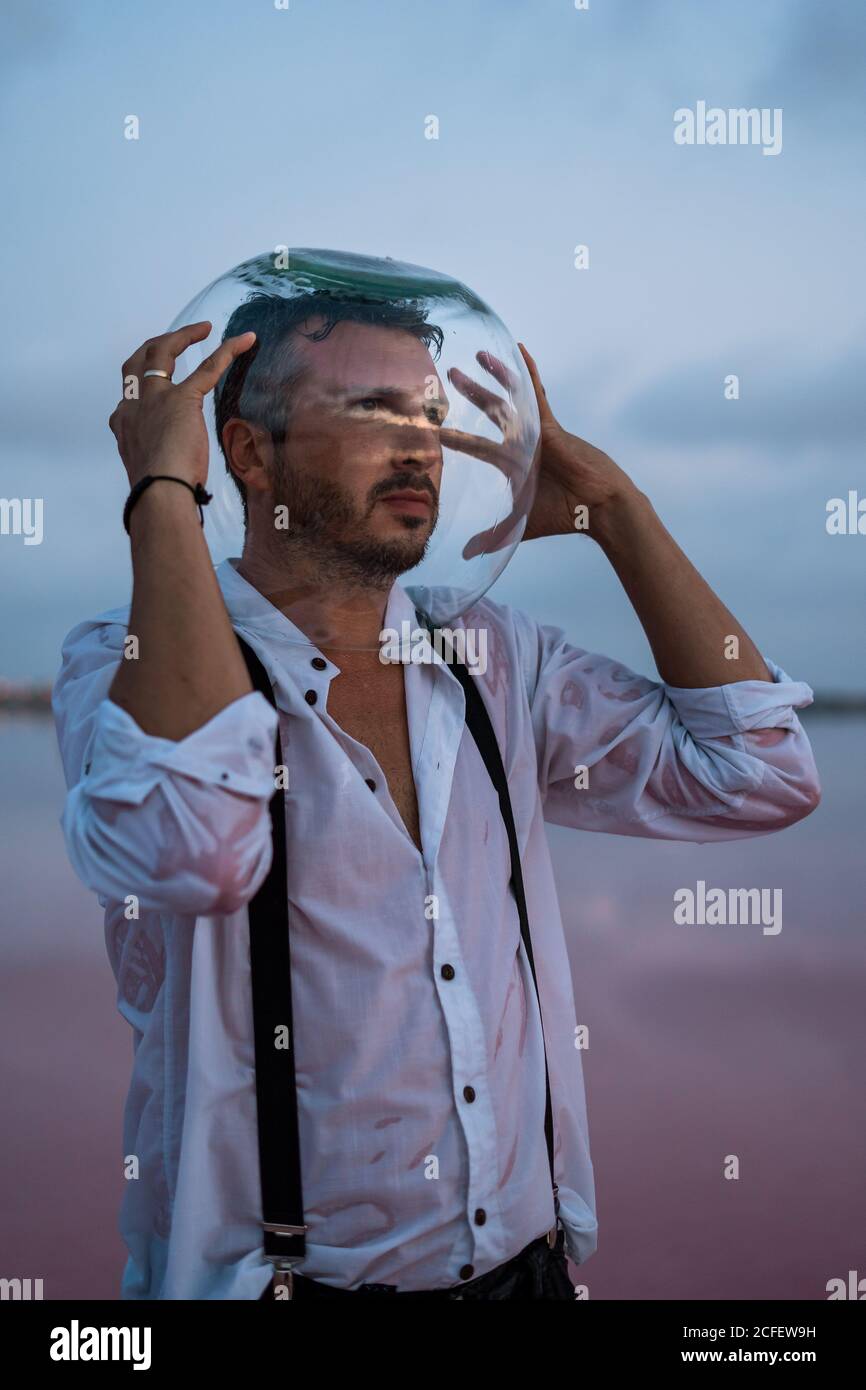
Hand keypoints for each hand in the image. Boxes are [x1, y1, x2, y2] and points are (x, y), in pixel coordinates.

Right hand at [109, 322, 256, 489]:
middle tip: (176, 340)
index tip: (156, 391)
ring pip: (160, 352)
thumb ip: (158, 461)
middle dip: (155, 346)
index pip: (129, 396)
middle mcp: (133, 404)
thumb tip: (181, 475)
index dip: (143, 388)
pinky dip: (226, 352)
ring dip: (181, 336)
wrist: (158, 493)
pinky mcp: (182, 399)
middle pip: (137, 361)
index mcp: (124, 423)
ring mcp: (154, 398)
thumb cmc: (158, 493)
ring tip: (202, 329)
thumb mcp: (151, 471)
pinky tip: (243, 342)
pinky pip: (206, 367)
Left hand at [442, 343, 635, 555]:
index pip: (475, 445)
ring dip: (495, 375)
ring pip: (510, 397)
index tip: (433, 426)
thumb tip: (465, 554)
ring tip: (477, 355)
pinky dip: (528, 371)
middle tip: (448, 374)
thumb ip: (493, 535)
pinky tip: (520, 349)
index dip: (454, 437)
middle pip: (489, 412)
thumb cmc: (564, 514)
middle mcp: (521, 441)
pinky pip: (536, 393)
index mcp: (512, 462)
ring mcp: (535, 430)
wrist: (596, 507)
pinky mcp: (550, 425)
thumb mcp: (519, 524)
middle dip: (470, 392)